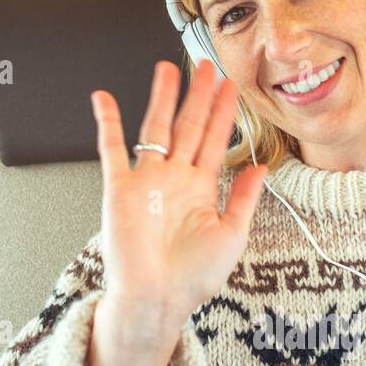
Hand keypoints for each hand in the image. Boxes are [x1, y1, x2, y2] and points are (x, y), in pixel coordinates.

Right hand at [90, 59, 267, 320]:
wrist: (157, 301)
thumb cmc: (192, 279)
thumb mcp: (232, 236)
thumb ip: (244, 199)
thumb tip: (261, 168)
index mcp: (201, 190)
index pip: (215, 140)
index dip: (223, 112)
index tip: (231, 86)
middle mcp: (174, 181)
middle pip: (187, 125)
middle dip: (197, 95)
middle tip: (204, 65)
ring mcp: (147, 182)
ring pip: (155, 128)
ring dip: (161, 98)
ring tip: (167, 69)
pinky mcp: (120, 190)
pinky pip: (112, 149)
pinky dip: (108, 123)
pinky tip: (104, 98)